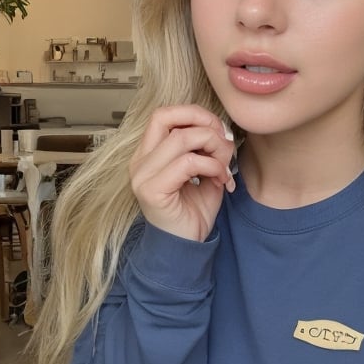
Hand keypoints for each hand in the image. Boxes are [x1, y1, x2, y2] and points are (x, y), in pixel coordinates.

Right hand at [130, 105, 235, 241]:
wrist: (185, 249)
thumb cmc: (192, 213)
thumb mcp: (205, 174)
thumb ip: (210, 150)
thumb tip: (222, 132)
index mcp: (148, 154)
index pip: (164, 115)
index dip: (194, 114)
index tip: (218, 130)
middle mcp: (139, 161)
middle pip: (166, 117)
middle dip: (203, 123)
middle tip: (224, 143)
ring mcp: (142, 175)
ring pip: (181, 138)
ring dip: (212, 147)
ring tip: (224, 167)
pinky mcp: (152, 190)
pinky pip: (187, 163)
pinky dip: (211, 166)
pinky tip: (220, 180)